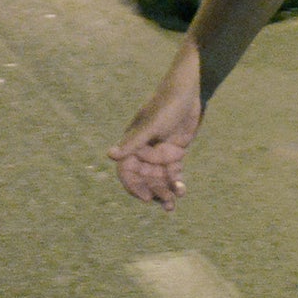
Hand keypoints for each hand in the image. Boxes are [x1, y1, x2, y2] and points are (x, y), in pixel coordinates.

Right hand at [109, 53, 203, 210]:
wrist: (188, 92)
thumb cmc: (166, 105)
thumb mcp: (151, 125)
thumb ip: (133, 142)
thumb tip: (109, 155)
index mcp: (132, 144)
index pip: (127, 171)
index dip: (133, 186)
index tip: (145, 197)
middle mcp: (144, 151)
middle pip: (145, 178)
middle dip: (154, 192)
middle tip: (167, 204)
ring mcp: (159, 152)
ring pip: (158, 178)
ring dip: (164, 191)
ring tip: (172, 204)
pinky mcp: (174, 152)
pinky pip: (172, 172)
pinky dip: (175, 182)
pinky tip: (181, 190)